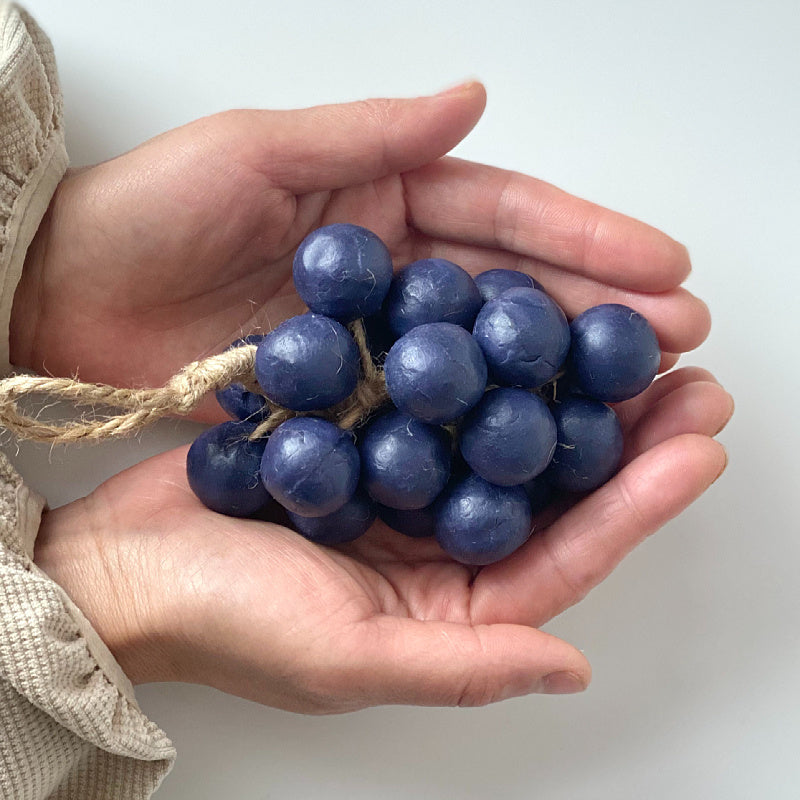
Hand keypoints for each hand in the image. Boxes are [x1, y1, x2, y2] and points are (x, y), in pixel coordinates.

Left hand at [11, 83, 706, 420]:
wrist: (62, 305)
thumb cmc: (143, 216)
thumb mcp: (253, 154)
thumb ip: (367, 138)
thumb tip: (475, 99)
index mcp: (382, 202)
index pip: (502, 215)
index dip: (586, 240)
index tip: (663, 267)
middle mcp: (391, 275)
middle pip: (509, 291)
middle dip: (597, 312)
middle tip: (678, 341)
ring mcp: (372, 345)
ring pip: (481, 358)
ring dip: (555, 375)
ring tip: (635, 395)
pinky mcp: (342, 402)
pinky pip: (425, 412)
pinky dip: (477, 426)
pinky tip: (533, 444)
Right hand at [34, 368, 730, 710]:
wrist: (125, 565)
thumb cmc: (227, 620)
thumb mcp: (345, 656)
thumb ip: (461, 662)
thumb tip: (570, 668)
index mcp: (451, 601)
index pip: (565, 552)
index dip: (636, 503)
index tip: (697, 446)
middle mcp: (439, 539)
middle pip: (549, 483)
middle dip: (626, 432)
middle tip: (691, 374)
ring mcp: (403, 479)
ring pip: (503, 429)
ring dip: (563, 383)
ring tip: (626, 335)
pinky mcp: (365, 433)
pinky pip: (439, 392)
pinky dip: (480, 357)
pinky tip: (516, 316)